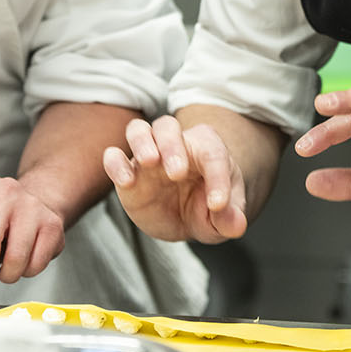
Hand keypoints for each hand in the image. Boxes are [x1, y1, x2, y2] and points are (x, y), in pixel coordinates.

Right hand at [102, 115, 246, 242]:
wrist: (186, 216)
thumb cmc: (208, 208)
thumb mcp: (224, 219)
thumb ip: (231, 219)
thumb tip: (236, 225)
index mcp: (206, 149)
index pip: (213, 153)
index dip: (217, 178)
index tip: (218, 205)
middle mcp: (175, 146)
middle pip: (168, 127)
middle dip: (172, 146)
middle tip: (177, 173)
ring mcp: (148, 157)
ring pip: (139, 130)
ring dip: (142, 142)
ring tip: (149, 162)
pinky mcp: (128, 172)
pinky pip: (114, 157)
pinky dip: (116, 163)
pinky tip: (126, 181)